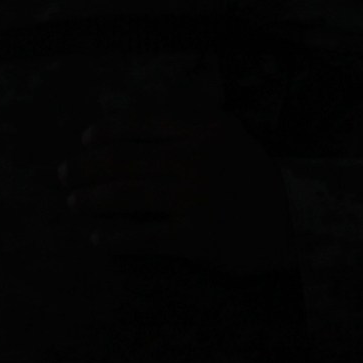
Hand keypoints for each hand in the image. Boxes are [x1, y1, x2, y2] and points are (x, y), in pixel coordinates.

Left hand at [58, 114, 295, 271]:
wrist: (297, 220)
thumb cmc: (252, 176)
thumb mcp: (225, 136)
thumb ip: (181, 125)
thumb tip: (118, 122)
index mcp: (204, 129)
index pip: (140, 122)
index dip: (107, 131)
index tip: (87, 140)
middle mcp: (196, 160)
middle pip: (122, 160)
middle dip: (85, 168)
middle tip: (65, 175)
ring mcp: (195, 199)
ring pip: (125, 195)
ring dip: (91, 200)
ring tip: (75, 203)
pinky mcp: (195, 237)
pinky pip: (143, 237)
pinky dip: (115, 238)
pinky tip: (99, 239)